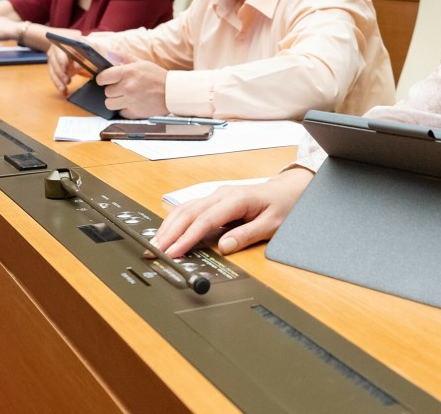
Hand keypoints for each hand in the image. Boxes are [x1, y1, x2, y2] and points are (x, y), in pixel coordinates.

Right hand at [48, 44, 78, 94]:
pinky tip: (64, 92)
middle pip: (55, 63)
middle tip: (68, 80)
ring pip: (53, 72)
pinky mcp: (52, 68)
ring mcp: (52, 59)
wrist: (72, 44)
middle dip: (61, 73)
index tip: (66, 69)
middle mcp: (54, 51)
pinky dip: (59, 85)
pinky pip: (53, 77)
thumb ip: (82, 53)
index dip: (62, 61)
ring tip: (65, 89)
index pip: (60, 52)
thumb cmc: (79, 45)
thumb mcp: (84, 46)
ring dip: (59, 81)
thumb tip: (78, 65)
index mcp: (61, 43)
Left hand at [96, 59, 168, 117]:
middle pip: (106, 91)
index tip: (106, 80)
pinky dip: (124, 109)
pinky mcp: (134, 113)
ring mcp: (130, 101)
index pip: (103, 77)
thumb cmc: (157, 76)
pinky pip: (120, 112)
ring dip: (115, 101)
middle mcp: (127, 87)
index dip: (102, 79)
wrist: (172, 93)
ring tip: (124, 97)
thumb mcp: (142, 63)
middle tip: (121, 87)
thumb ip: (124, 57)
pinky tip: (131, 104)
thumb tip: (109, 52)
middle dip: (112, 89)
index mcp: (127, 73)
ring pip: (109, 104)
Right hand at [153, 167, 313, 256]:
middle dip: (169, 233)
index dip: (187, 237)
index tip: (174, 251)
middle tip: (154, 250)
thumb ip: (247, 235)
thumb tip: (225, 247)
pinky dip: (175, 221)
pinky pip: (190, 209)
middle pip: (189, 213)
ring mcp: (216, 195)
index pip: (205, 220)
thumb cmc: (281, 205)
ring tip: (155, 244)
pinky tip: (166, 232)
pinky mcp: (213, 200)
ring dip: (169, 227)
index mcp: (236, 199)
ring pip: (185, 209)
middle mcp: (221, 194)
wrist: (286, 189)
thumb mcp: (272, 224)